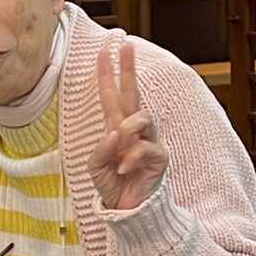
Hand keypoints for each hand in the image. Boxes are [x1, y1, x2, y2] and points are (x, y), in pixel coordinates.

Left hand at [88, 44, 167, 212]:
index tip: (103, 52)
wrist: (128, 209)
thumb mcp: (96, 167)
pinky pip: (145, 146)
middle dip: (128, 69)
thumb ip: (101, 148)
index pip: (111, 97)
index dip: (107, 75)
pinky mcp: (159, 156)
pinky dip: (131, 157)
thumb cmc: (113, 186)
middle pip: (132, 93)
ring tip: (119, 148)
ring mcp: (148, 140)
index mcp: (115, 129)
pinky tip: (125, 170)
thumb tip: (115, 132)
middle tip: (126, 46)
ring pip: (141, 116)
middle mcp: (133, 131)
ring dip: (127, 129)